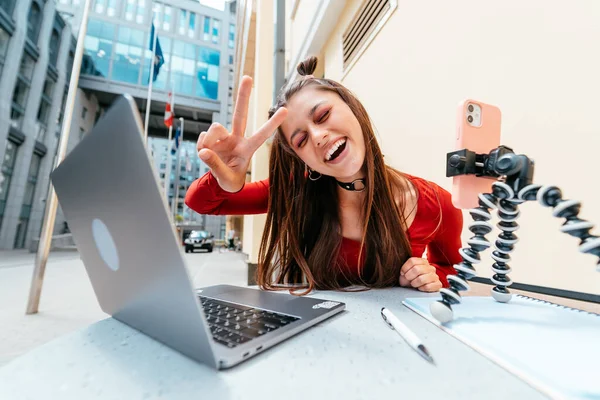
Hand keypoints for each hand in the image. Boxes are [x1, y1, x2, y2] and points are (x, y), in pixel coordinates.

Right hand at [196, 76, 287, 192]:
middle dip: (243, 96)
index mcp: (247, 148)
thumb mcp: (226, 178)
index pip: (262, 134)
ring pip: (215, 128)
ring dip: (210, 140)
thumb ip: (215, 166)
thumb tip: (204, 151)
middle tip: (248, 76)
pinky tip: (206, 154)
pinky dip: (202, 147)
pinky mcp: (210, 138)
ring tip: (210, 154)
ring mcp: (223, 137)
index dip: (273, 123)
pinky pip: (203, 138)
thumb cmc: (230, 180)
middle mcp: (236, 138)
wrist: (220, 180)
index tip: (285, 110)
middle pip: (240, 114)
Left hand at [399, 257, 441, 291]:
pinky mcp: (438, 285)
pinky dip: (421, 288)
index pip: (412, 261)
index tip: (402, 273)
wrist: (416, 289)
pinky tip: (420, 288)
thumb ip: (404, 269)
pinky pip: (427, 287)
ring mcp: (435, 276)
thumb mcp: (406, 272)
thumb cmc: (411, 279)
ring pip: (421, 279)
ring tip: (414, 284)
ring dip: (414, 283)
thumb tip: (403, 273)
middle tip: (408, 280)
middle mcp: (430, 267)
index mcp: (423, 261)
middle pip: (417, 269)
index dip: (405, 268)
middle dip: (409, 276)